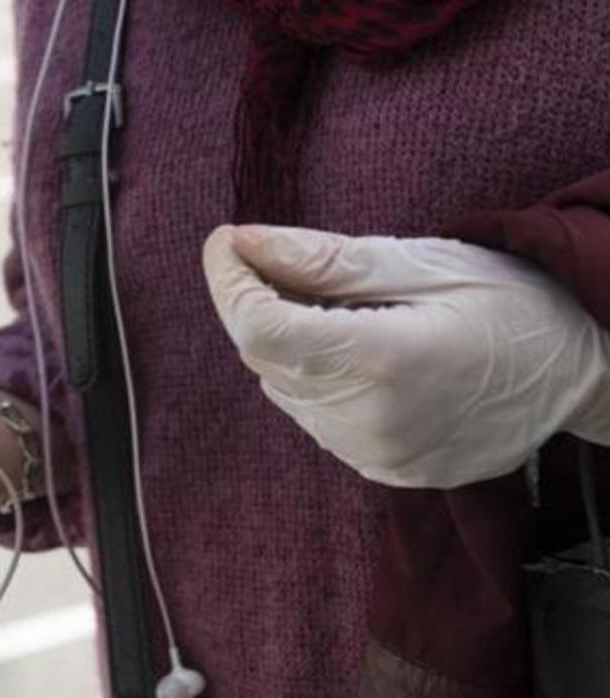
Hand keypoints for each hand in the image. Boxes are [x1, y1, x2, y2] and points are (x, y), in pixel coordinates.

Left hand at [202, 224, 609, 487]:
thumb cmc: (511, 302)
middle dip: (256, 302)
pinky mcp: (382, 470)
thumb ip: (323, 259)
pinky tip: (359, 348)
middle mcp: (370, 420)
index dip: (228, 281)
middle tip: (282, 258)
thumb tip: (242, 242)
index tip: (225, 241)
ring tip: (343, 306)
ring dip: (288, 341)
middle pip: (265, 357)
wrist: (580, 374)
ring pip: (283, 388)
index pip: (261, 328)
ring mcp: (375, 454)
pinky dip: (315, 376)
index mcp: (384, 361)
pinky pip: (315, 416)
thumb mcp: (422, 262)